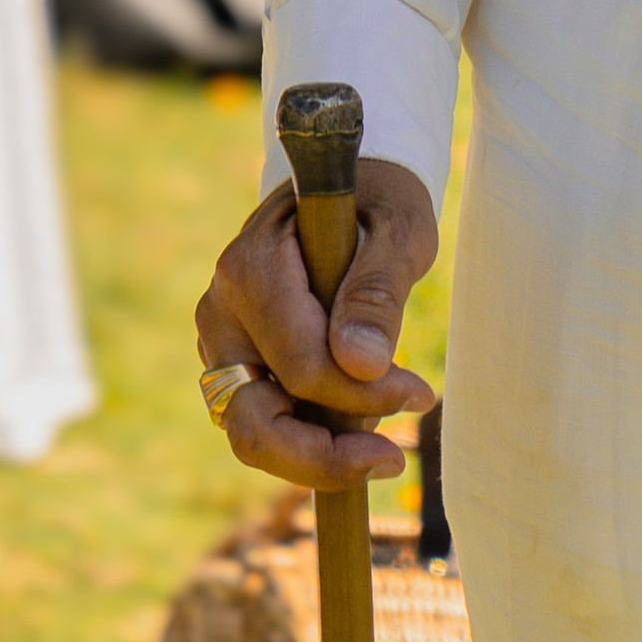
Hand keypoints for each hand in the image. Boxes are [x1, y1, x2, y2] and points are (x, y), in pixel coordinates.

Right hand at [195, 156, 439, 489]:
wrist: (345, 182)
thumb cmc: (379, 198)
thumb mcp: (399, 228)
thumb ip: (377, 291)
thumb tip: (362, 363)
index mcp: (252, 268)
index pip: (302, 365)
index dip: (364, 395)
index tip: (421, 393)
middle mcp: (221, 310)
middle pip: (255, 422)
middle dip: (325, 457)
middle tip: (393, 459)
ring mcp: (220, 340)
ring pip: (251, 433)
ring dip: (317, 454)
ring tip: (381, 447)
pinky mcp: (233, 361)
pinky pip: (259, 421)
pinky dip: (306, 437)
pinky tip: (357, 424)